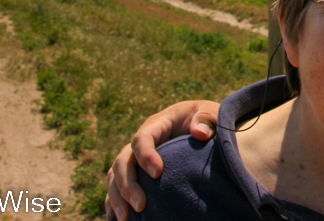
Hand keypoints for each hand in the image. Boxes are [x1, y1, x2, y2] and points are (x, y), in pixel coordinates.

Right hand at [105, 100, 220, 219]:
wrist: (202, 125)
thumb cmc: (206, 119)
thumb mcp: (210, 114)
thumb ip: (207, 119)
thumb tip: (200, 133)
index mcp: (157, 125)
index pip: (142, 138)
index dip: (145, 155)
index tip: (157, 173)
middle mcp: (141, 142)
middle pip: (123, 161)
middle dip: (128, 184)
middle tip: (141, 206)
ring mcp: (136, 157)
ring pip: (115, 175)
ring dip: (117, 197)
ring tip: (126, 219)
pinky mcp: (137, 172)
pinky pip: (117, 185)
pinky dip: (114, 201)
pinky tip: (116, 218)